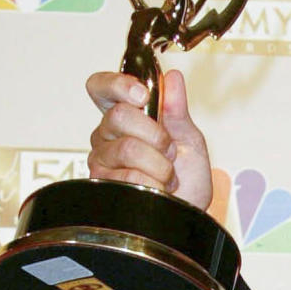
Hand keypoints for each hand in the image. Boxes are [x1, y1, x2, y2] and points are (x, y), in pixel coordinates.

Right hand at [86, 70, 213, 209]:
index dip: (118, 84)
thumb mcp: (188, 136)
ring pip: (127, 148)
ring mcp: (101, 162)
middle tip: (170, 150)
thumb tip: (172, 76)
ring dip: (160, 164)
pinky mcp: (101, 188)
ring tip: (167, 174)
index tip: (143, 94)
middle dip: (156, 134)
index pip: (101, 87)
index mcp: (126, 116)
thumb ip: (177, 107)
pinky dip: (154, 183)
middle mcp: (106, 136)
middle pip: (119, 115)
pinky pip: (129, 177)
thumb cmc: (187, 176)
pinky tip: (157, 190)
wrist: (188, 213)